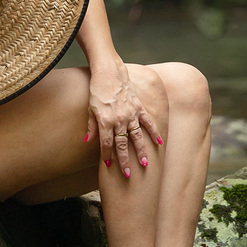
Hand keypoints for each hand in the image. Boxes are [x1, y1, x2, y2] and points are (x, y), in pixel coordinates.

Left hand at [86, 59, 161, 178]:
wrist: (109, 72)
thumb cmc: (97, 90)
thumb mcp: (90, 108)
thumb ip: (91, 126)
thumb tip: (87, 140)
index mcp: (105, 120)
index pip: (107, 143)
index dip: (107, 156)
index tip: (109, 166)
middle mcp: (119, 119)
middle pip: (122, 144)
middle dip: (124, 160)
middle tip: (128, 175)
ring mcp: (130, 113)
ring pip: (137, 136)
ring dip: (141, 151)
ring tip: (145, 164)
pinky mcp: (139, 107)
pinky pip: (148, 122)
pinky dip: (154, 132)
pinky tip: (158, 143)